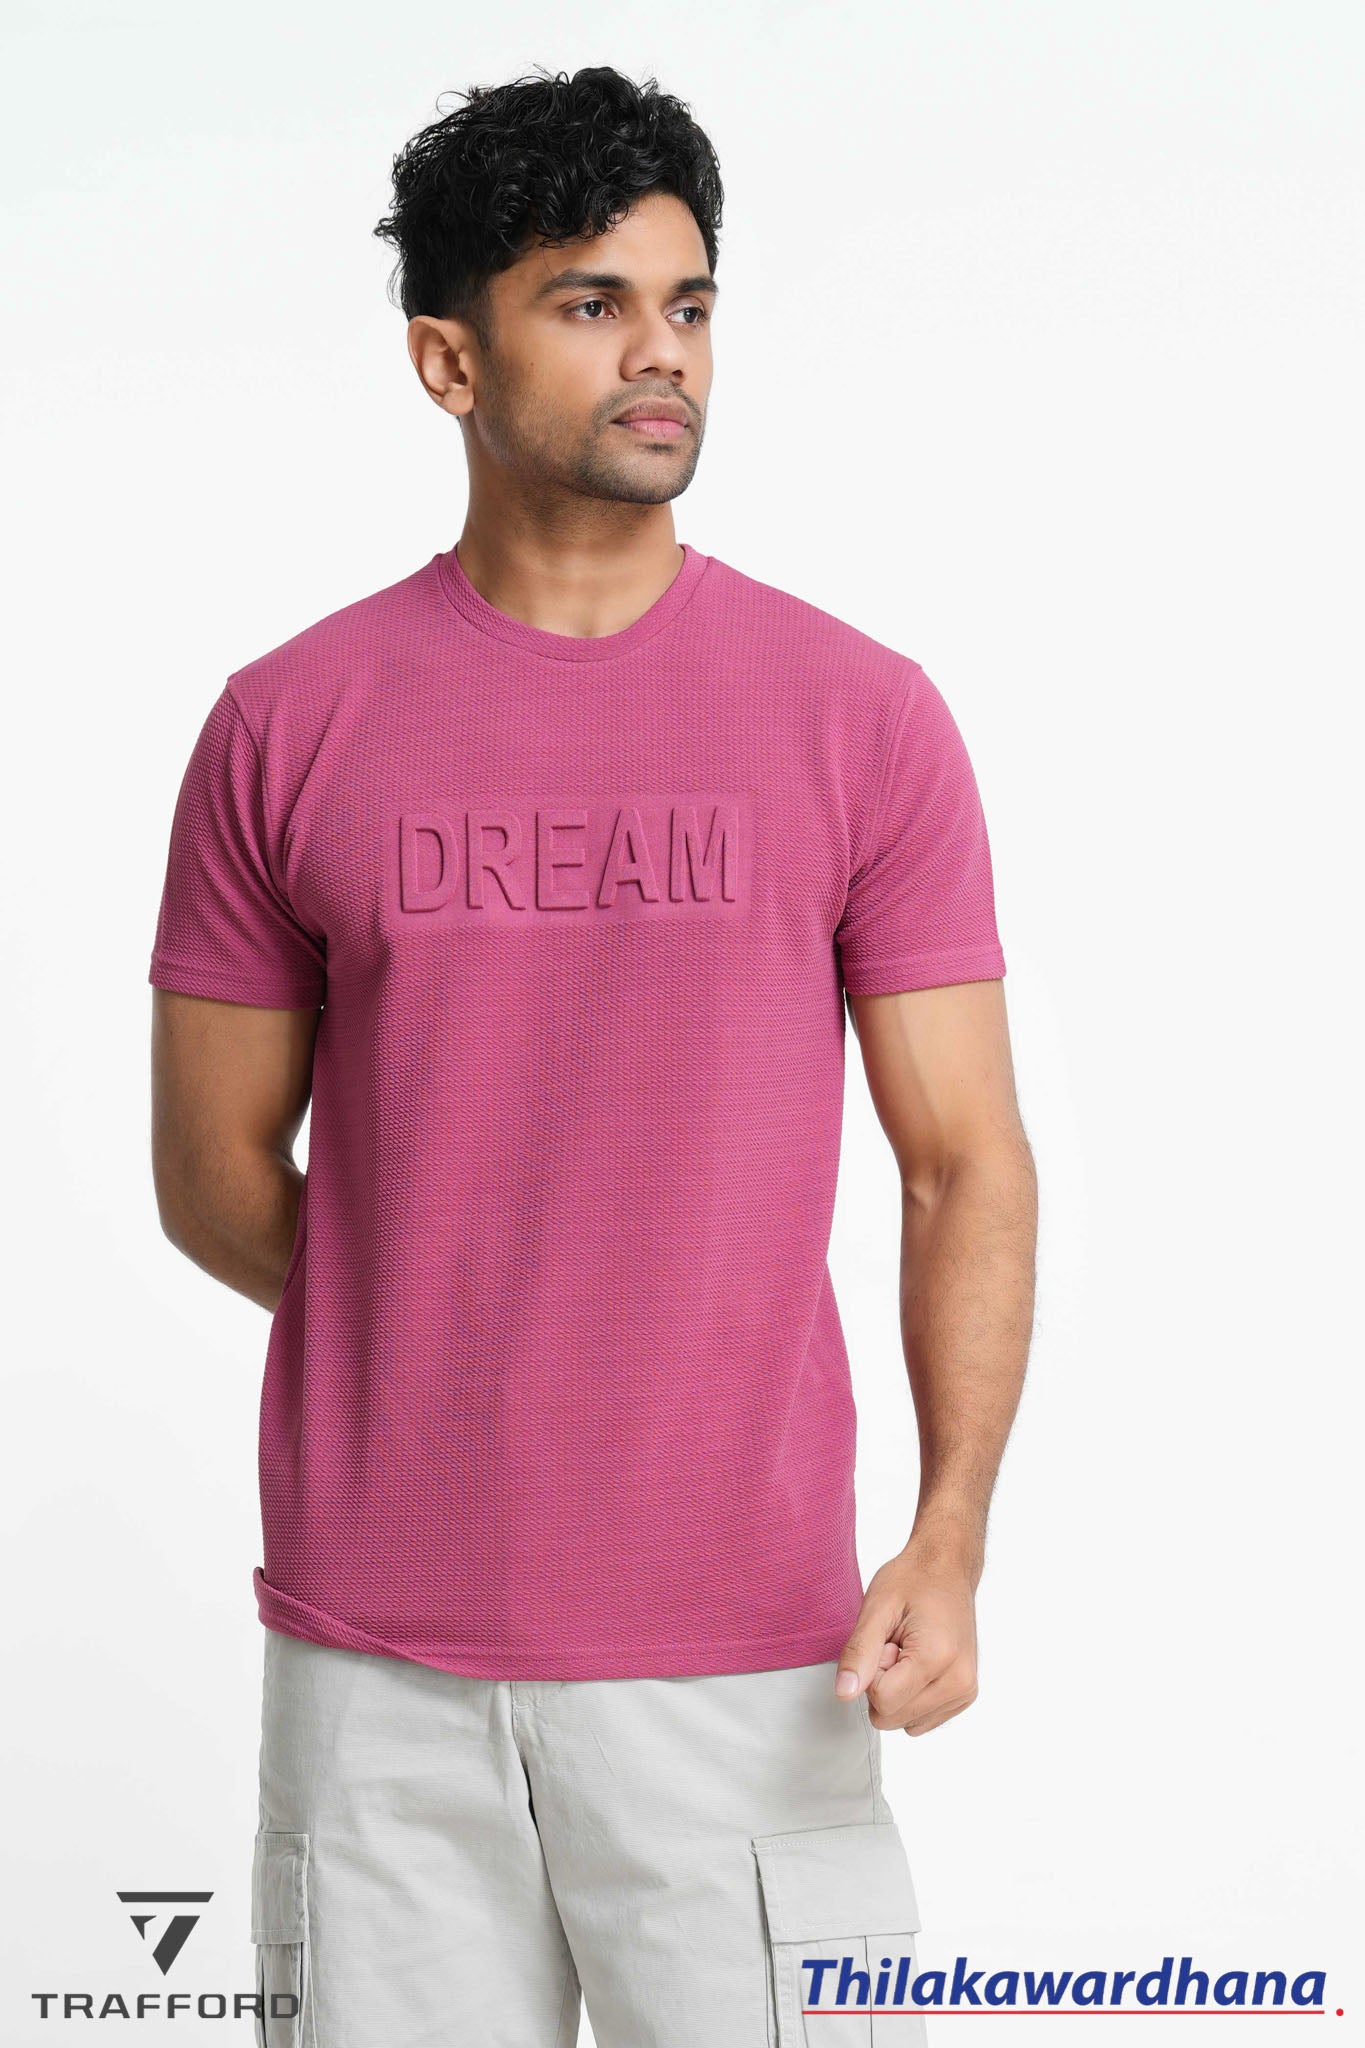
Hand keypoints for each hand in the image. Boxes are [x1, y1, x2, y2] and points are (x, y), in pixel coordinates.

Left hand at [833, 1540, 979, 1735]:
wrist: (947, 1569)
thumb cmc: (914, 1580)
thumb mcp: (877, 1608)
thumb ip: (859, 1653)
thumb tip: (844, 1692)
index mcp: (938, 1659)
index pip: (882, 1701)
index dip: (872, 1671)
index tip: (884, 1642)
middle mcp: (959, 1682)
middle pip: (892, 1717)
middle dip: (882, 1684)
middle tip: (894, 1645)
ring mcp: (964, 1692)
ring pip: (905, 1723)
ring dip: (896, 1691)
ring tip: (906, 1651)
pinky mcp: (964, 1696)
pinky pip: (920, 1719)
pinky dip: (910, 1696)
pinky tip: (917, 1664)